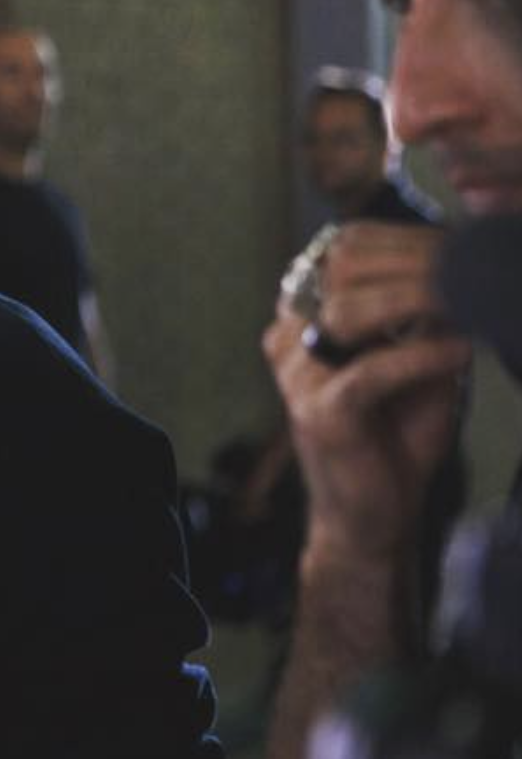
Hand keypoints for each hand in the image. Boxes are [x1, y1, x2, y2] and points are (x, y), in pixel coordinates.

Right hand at [263, 222, 471, 564]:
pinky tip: (459, 353)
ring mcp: (297, 376)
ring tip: (466, 306)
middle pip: (340, 273)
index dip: (398, 241)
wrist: (371, 518)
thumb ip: (419, 322)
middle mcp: (290, 340)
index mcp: (303, 321)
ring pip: (351, 314)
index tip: (454, 245)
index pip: (340, 255)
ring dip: (417, 303)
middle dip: (410, 265)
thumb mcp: (413, 365)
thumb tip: (452, 271)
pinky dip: (422, 358)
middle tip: (467, 270)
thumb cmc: (394, 438)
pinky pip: (372, 370)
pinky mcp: (319, 413)